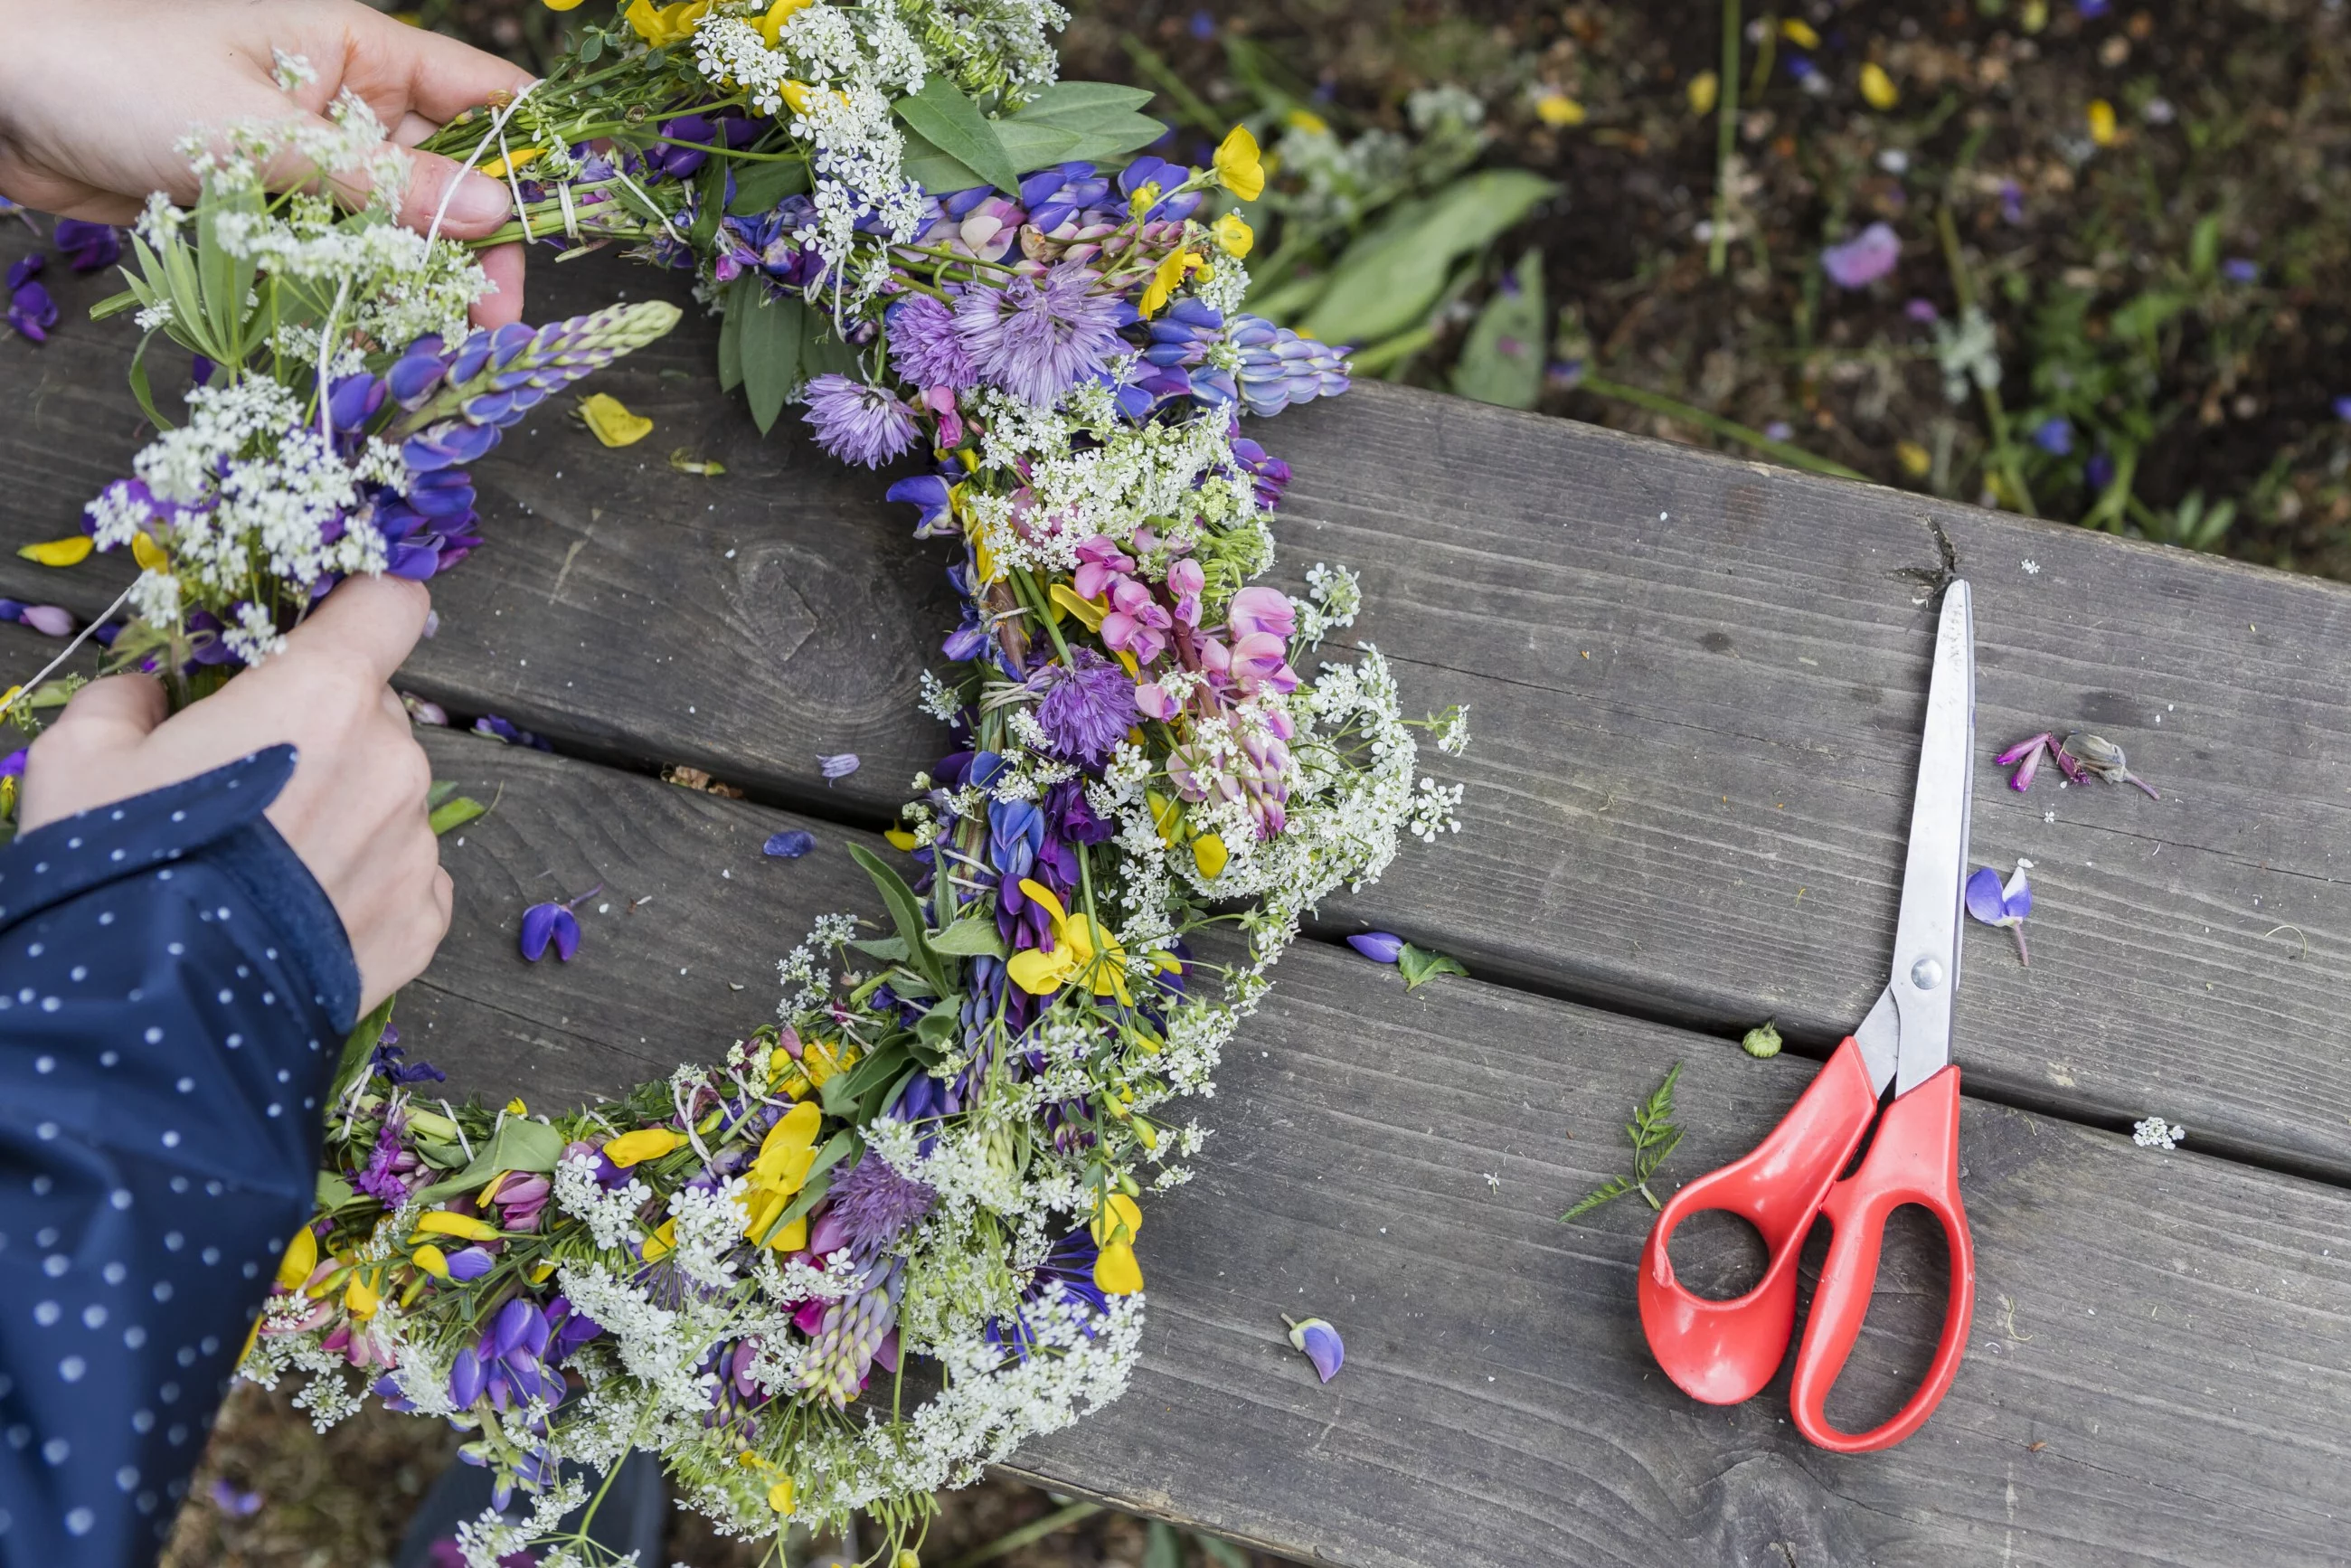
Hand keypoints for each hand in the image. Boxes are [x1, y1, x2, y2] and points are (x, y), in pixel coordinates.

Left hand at [0, 0, 532, 324]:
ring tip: (441, 337)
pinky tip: (379, 334)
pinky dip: (362, 296)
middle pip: (453, 176)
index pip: (486, 92)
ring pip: (399, 228)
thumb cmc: (117, 76)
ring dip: (422, 282)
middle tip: (493, 312)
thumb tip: (496, 213)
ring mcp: (309, 161)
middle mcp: (347, 104)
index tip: (588, 211)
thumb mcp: (263, 131)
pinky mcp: (269, 212)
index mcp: (358, 51)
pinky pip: (340, 258)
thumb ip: (384, 180)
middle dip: (480, 244)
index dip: (543, 147)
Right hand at [19, 577, 452, 1012]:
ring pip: (389, 796)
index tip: (327, 630)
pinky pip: (404, 876)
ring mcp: (415, 844)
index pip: (389, 606)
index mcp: (323, 694)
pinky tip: (296, 911)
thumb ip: (129, 699)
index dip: (361, 611)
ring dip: (342, 810)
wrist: (156, 1012)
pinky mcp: (422, 919)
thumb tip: (152, 694)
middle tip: (248, 781)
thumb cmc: (119, 864)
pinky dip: (361, 883)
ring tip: (263, 865)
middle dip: (322, 729)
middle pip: (375, 710)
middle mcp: (392, 759)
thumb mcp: (82, 756)